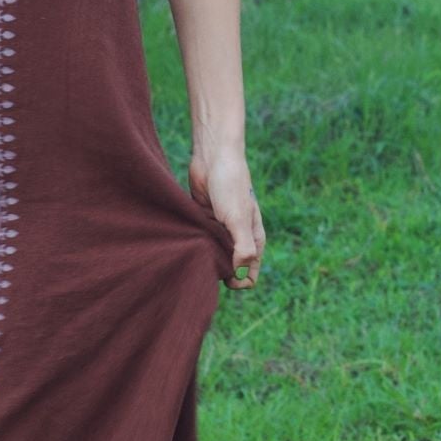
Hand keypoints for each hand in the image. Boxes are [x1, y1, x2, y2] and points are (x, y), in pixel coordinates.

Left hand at [188, 148, 264, 290]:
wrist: (213, 158)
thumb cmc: (230, 186)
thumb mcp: (239, 220)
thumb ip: (243, 249)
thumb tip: (240, 277)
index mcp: (254, 239)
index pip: (250, 275)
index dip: (238, 281)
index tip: (223, 275)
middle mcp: (238, 237)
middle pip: (229, 268)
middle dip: (218, 271)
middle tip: (205, 261)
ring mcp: (221, 230)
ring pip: (212, 255)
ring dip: (203, 256)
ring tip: (195, 247)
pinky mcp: (204, 222)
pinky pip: (199, 241)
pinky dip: (193, 243)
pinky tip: (187, 237)